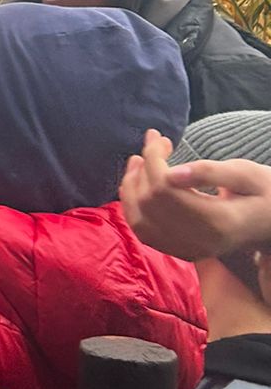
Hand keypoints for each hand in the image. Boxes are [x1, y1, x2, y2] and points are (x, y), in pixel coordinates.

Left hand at [122, 129, 270, 260]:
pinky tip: (138, 188)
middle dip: (142, 168)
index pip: (165, 189)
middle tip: (154, 143)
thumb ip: (209, 172)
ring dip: (130, 189)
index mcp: (218, 221)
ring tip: (137, 162)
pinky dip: (134, 209)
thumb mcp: (246, 173)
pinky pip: (146, 234)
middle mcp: (200, 241)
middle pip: (150, 203)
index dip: (153, 158)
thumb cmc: (266, 192)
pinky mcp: (184, 252)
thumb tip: (171, 173)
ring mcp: (190, 250)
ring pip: (140, 223)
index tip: (158, 136)